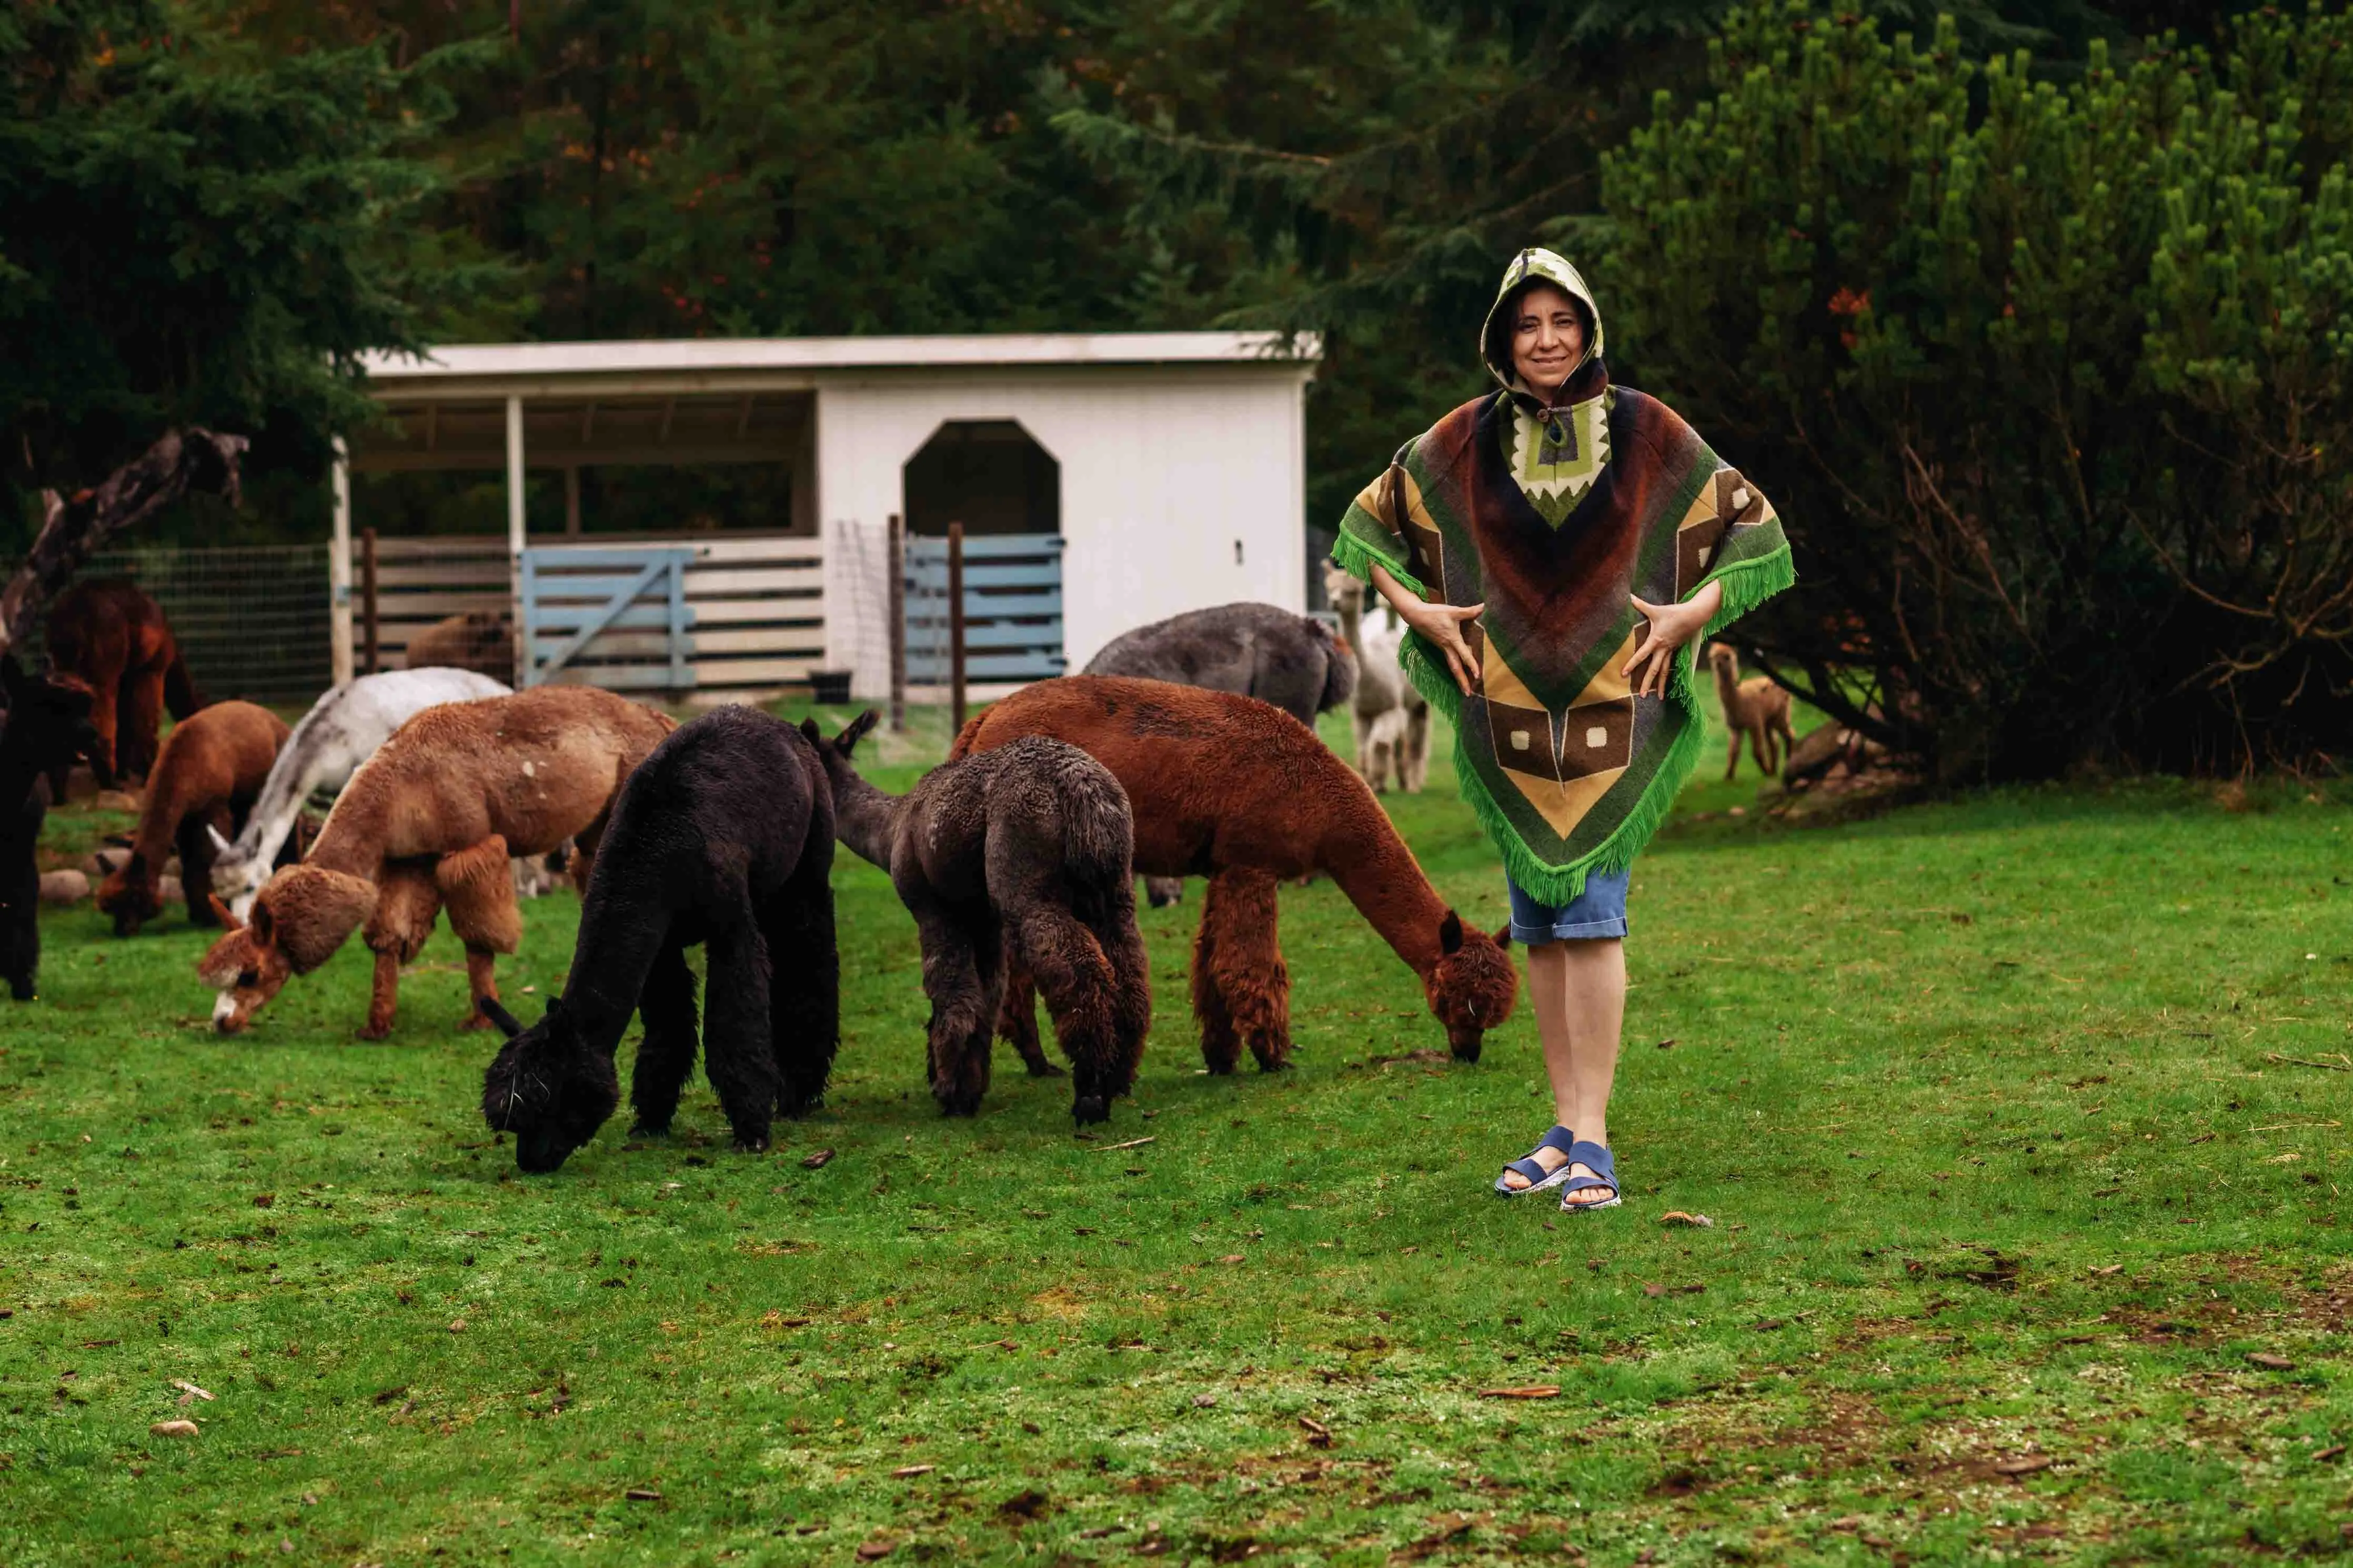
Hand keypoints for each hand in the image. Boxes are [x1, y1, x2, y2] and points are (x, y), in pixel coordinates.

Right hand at [1369, 565, 1482, 694]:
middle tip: (1468, 694)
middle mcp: (1447, 647)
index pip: (1464, 655)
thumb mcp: (1453, 611)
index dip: (1471, 665)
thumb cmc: (1434, 613)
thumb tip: (1483, 606)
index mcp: (1452, 640)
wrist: (1416, 615)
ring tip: (1465, 689)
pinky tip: (1459, 674)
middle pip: (1455, 668)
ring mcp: (1442, 648)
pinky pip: (1449, 661)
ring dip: (1458, 678)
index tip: (1478, 676)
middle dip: (1462, 682)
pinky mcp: (1440, 647)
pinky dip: (1455, 669)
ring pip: (1452, 666)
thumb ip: (1469, 611)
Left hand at [1622, 587, 1717, 698]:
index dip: (1632, 664)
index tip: (1623, 674)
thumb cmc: (1675, 612)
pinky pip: (1670, 666)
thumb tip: (1628, 596)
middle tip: (1641, 696)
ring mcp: (1671, 651)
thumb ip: (1641, 605)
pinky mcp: (1676, 650)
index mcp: (1657, 640)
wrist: (1696, 615)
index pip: (1642, 654)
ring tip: (1659, 698)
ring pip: (1665, 671)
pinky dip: (1668, 676)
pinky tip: (1666, 685)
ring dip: (1661, 685)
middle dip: (1647, 683)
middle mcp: (1664, 649)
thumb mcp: (1656, 609)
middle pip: (1655, 669)